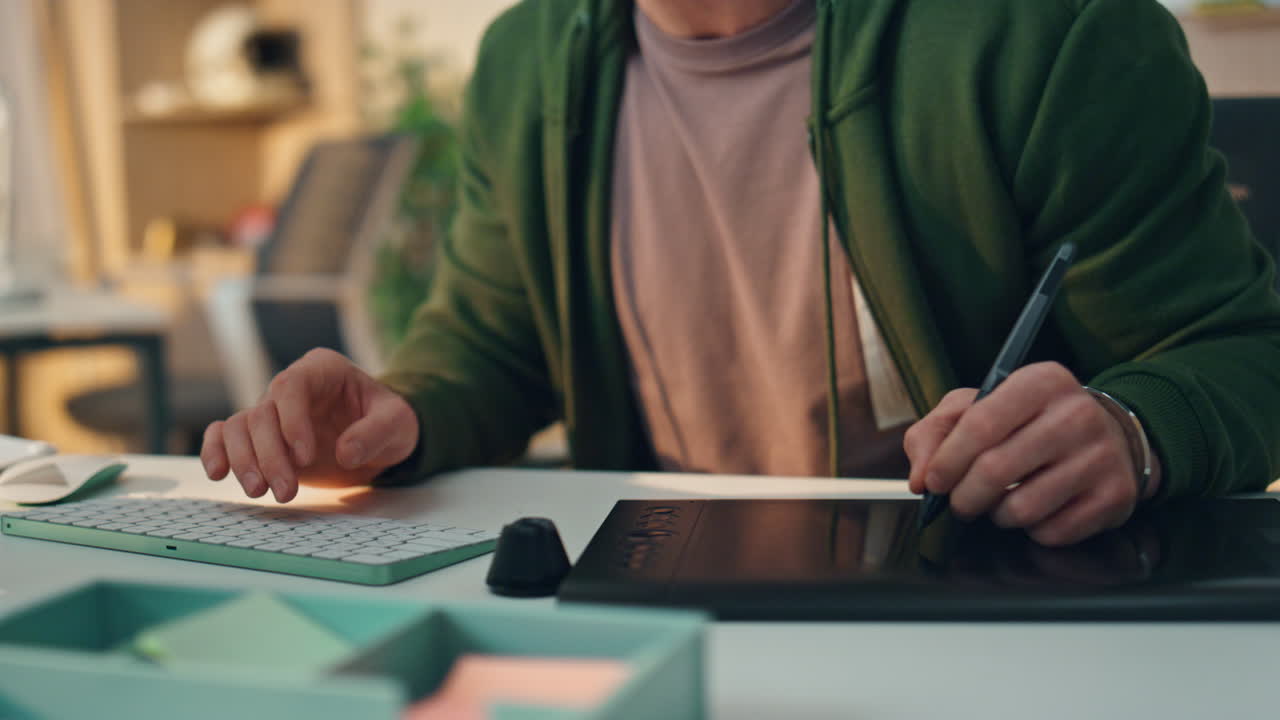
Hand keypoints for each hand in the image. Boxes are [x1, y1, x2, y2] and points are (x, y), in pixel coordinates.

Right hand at [200, 348, 418, 501]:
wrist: (382, 439)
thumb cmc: (391, 421)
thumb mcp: (399, 423)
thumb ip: (376, 433)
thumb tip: (345, 452)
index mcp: (322, 370)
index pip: (291, 386)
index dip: (291, 421)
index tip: (306, 457)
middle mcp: (291, 387)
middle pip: (262, 413)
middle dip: (269, 455)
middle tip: (286, 491)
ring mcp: (273, 412)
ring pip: (239, 427)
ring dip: (244, 461)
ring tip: (260, 492)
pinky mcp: (263, 438)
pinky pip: (225, 435)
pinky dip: (217, 452)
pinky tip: (219, 474)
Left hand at [904, 362, 1159, 545]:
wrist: (1110, 437)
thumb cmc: (1029, 422)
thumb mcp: (979, 408)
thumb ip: (936, 432)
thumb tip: (920, 479)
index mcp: (1040, 382)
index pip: (980, 424)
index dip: (947, 460)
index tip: (933, 482)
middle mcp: (1077, 414)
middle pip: (995, 470)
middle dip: (964, 497)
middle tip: (959, 502)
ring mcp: (1101, 456)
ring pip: (1021, 509)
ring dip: (997, 515)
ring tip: (999, 502)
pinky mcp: (1115, 495)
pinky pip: (1052, 532)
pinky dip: (1032, 530)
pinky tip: (1037, 509)